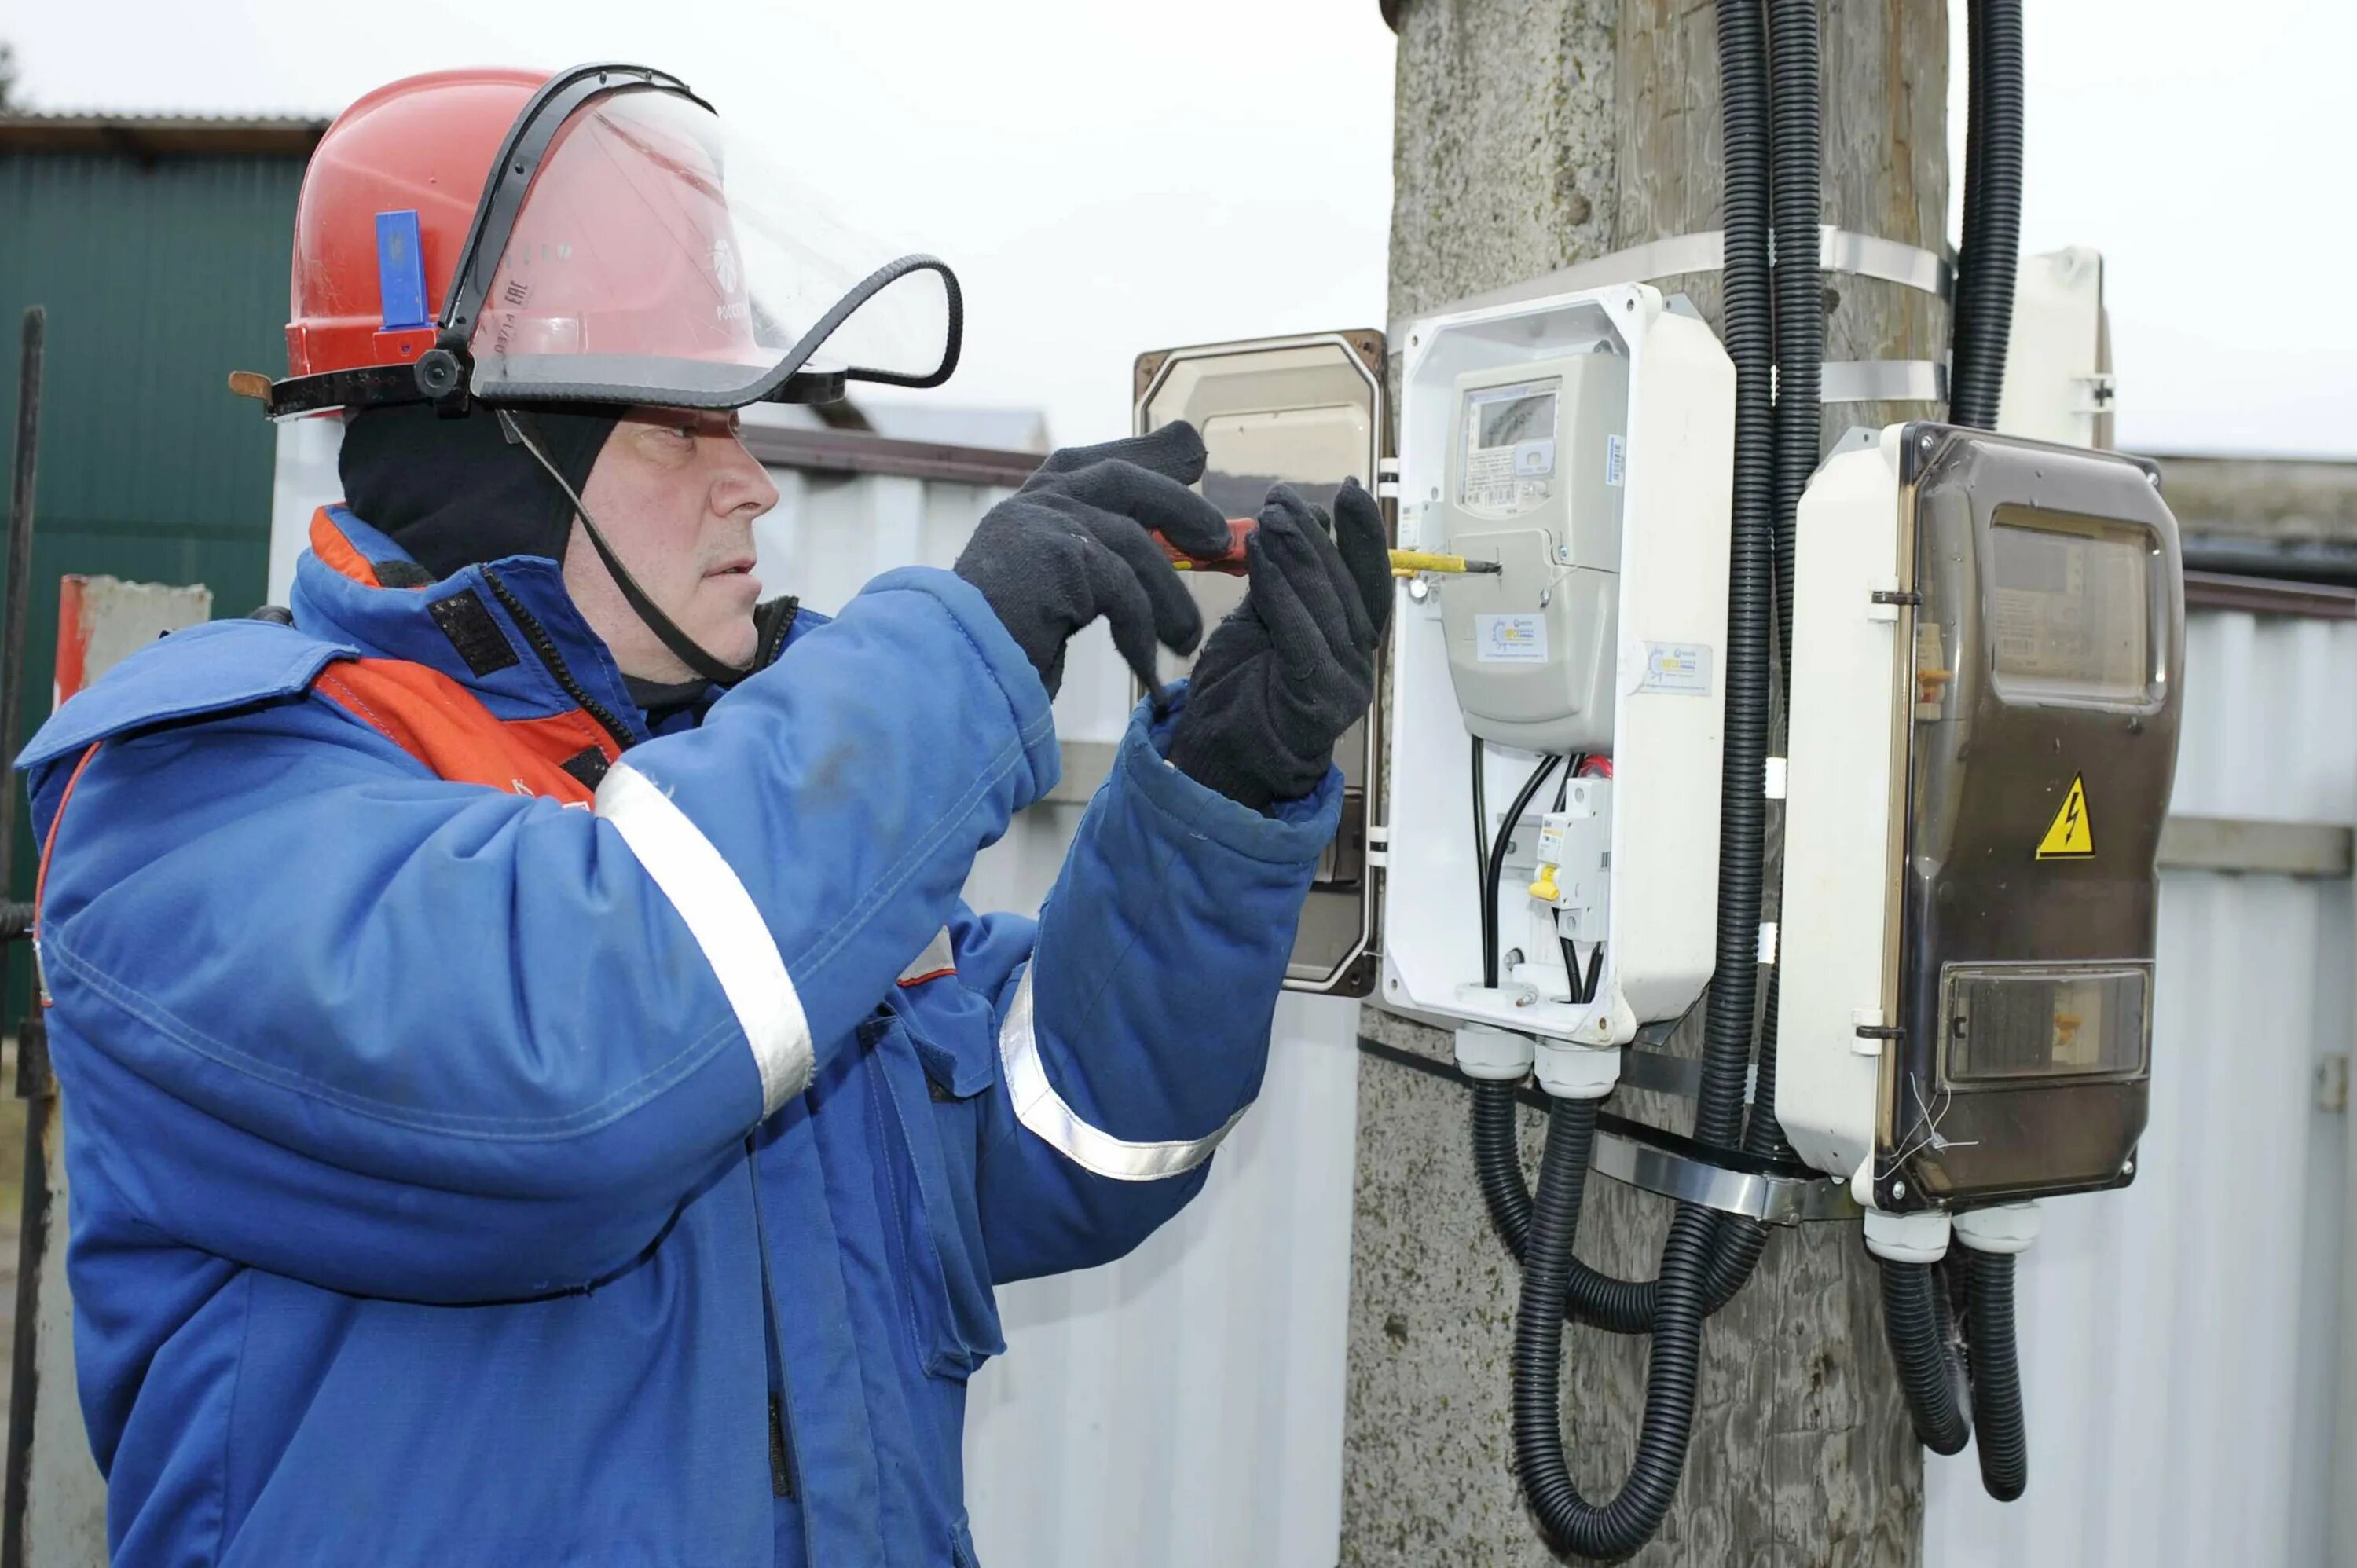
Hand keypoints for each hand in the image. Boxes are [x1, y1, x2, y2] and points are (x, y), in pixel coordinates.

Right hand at [952, 423, 1231, 696]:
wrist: (953, 669)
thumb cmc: (1002, 642)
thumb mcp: (1054, 589)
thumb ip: (1092, 560)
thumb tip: (1157, 549)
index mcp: (1032, 505)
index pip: (1094, 461)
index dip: (1148, 455)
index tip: (1191, 454)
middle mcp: (1036, 502)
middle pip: (1122, 479)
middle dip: (1178, 503)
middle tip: (1219, 537)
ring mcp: (1045, 521)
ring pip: (1132, 542)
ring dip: (1169, 596)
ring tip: (1187, 638)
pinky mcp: (1059, 554)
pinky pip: (1124, 589)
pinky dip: (1142, 631)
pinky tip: (1150, 666)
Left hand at [1165, 481, 1391, 810]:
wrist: (1222, 755)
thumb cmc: (1241, 685)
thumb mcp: (1262, 616)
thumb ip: (1283, 577)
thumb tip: (1299, 521)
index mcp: (1353, 636)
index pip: (1369, 576)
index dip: (1363, 532)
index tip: (1348, 489)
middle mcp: (1359, 659)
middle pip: (1348, 586)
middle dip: (1317, 535)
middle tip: (1282, 499)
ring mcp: (1346, 684)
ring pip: (1327, 607)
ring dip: (1297, 557)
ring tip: (1269, 520)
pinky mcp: (1321, 704)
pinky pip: (1302, 638)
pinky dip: (1281, 594)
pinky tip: (1259, 559)